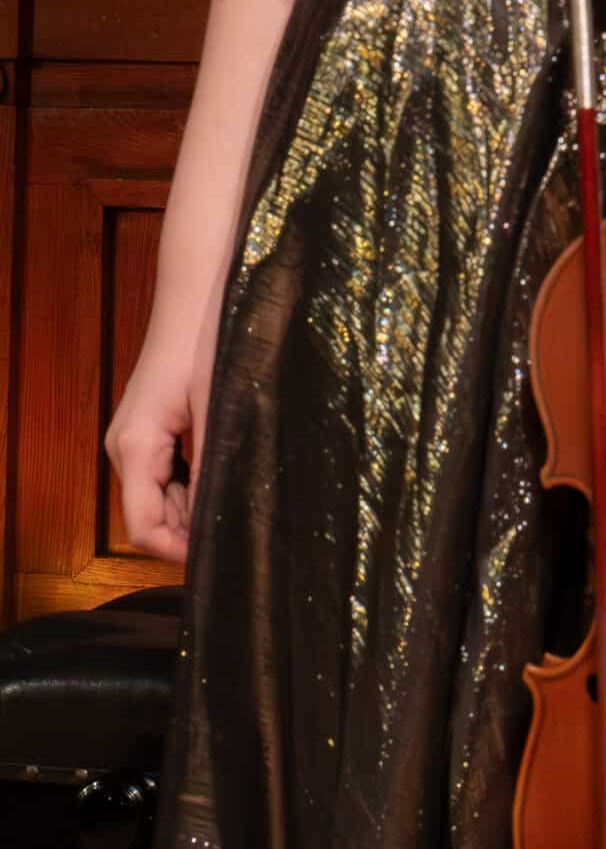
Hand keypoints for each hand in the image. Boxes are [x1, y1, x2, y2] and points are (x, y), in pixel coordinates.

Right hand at [106, 299, 217, 565]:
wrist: (198, 293)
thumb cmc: (208, 341)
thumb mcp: (219, 408)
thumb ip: (215, 464)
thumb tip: (224, 516)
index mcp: (135, 447)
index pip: (142, 527)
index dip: (176, 551)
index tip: (218, 555)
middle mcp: (125, 447)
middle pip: (150, 515)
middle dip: (189, 530)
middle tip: (238, 528)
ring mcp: (134, 438)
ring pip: (159, 497)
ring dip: (193, 508)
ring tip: (236, 502)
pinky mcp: (149, 428)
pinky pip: (165, 474)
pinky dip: (191, 485)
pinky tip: (224, 475)